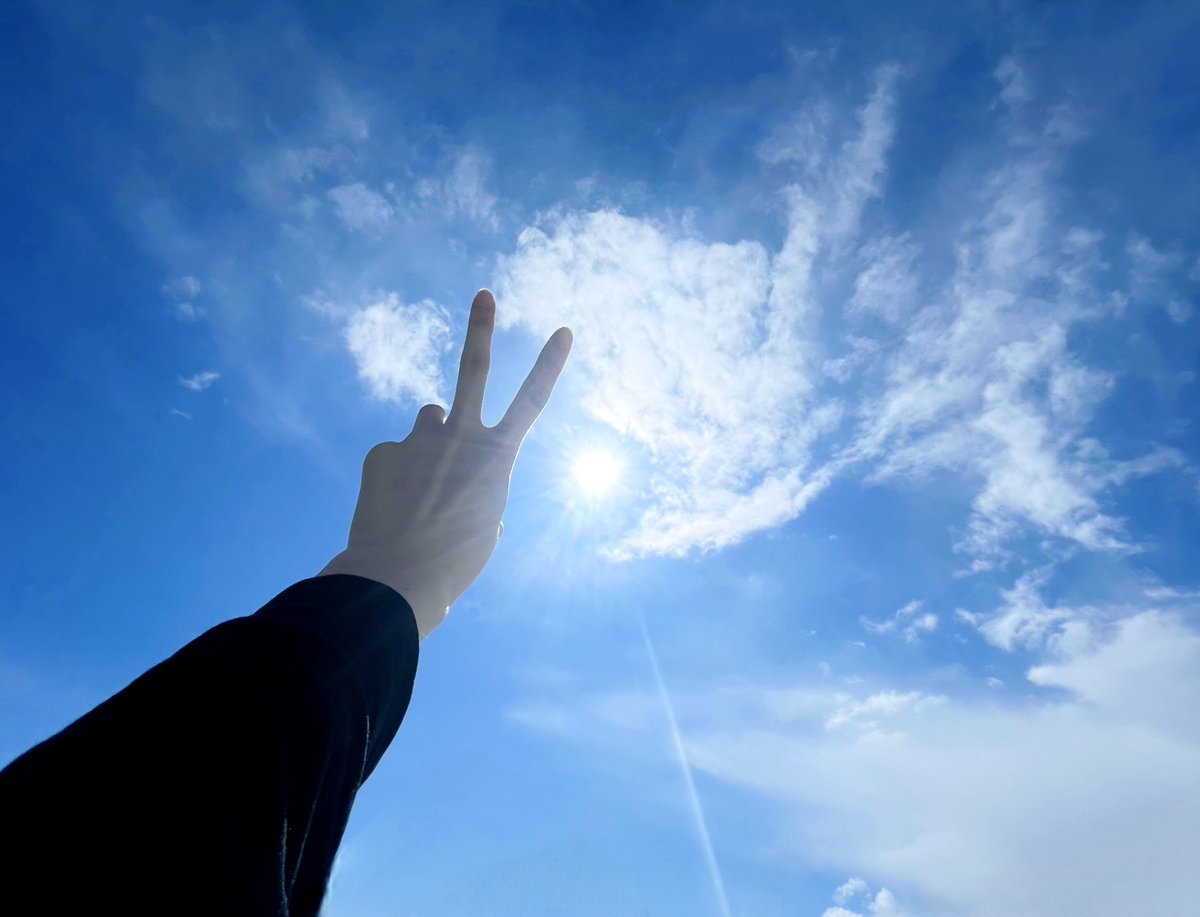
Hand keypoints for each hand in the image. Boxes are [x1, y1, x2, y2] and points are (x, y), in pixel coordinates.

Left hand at [320, 289, 571, 639]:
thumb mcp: (483, 529)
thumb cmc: (453, 563)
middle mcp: (461, 437)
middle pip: (473, 370)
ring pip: (429, 418)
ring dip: (429, 438)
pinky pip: (394, 455)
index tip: (564, 330)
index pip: (532, 403)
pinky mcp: (383, 450)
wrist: (396, 578)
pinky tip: (391, 508)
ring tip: (421, 483)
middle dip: (480, 329)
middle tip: (484, 295)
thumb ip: (479, 491)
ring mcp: (420, 441)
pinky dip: (395, 475)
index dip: (550, 365)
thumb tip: (455, 477)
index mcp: (497, 459)